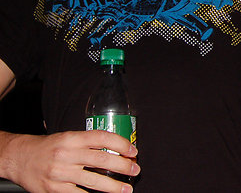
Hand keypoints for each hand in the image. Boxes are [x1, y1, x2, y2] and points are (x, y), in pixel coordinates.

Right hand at [3, 130, 137, 192]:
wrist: (20, 159)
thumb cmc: (48, 147)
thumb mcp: (68, 137)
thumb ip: (88, 143)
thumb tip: (116, 149)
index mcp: (72, 138)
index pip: (102, 138)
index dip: (121, 144)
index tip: (133, 151)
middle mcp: (67, 154)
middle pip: (102, 160)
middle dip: (123, 166)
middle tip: (135, 170)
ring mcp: (60, 173)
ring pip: (93, 180)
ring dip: (113, 186)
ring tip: (126, 189)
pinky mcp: (55, 189)